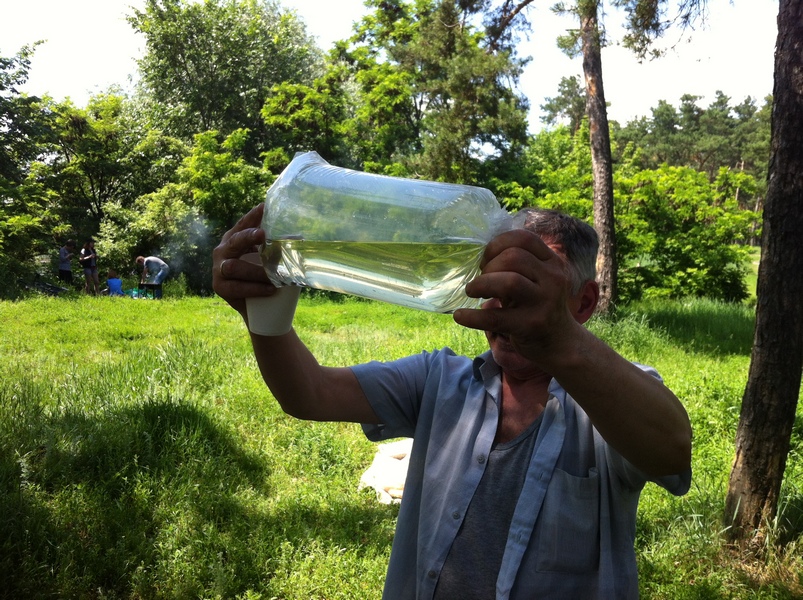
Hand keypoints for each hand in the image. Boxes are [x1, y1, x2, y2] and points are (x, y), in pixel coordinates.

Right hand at [212, 203, 276, 316]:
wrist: (254, 306)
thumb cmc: (262, 276)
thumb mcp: (267, 259)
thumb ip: (276, 247)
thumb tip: (299, 238)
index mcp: (233, 239)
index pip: (242, 224)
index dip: (252, 216)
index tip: (264, 207)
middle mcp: (223, 251)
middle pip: (234, 241)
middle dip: (247, 237)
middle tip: (262, 235)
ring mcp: (218, 269)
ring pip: (234, 267)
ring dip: (256, 271)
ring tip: (275, 275)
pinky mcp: (220, 287)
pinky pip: (236, 287)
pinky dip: (255, 288)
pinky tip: (270, 289)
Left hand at [453, 228, 593, 363]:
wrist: (560, 343)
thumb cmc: (538, 306)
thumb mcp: (535, 280)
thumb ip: (517, 265)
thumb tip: (478, 256)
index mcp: (552, 263)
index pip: (525, 238)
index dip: (498, 244)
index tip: (486, 258)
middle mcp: (552, 280)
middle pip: (514, 257)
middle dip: (489, 265)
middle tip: (480, 279)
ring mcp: (543, 303)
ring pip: (509, 282)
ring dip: (482, 284)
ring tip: (472, 291)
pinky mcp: (530, 326)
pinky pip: (495, 318)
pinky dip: (472, 316)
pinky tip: (460, 316)